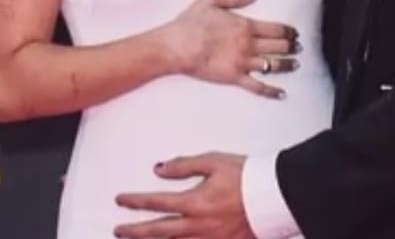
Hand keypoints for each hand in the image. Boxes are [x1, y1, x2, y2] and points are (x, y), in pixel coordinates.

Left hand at [115, 153, 254, 238]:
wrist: (276, 194)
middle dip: (135, 231)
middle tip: (118, 231)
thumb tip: (159, 169)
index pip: (157, 203)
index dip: (136, 202)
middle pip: (159, 231)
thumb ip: (185, 165)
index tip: (121, 200)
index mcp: (195, 202)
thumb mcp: (215, 161)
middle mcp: (199, 225)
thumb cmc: (247, 175)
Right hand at [161, 0, 299, 98]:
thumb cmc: (191, 22)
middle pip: (279, 46)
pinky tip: (282, 93)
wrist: (176, 46)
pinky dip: (272, 91)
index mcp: (246, 25)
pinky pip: (257, 86)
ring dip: (288, 65)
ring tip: (296, 65)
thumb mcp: (211, 0)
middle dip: (292, 47)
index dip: (289, 31)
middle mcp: (249, 44)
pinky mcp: (235, 78)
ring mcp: (243, 62)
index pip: (275, 29)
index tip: (296, 33)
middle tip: (300, 48)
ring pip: (273, 65)